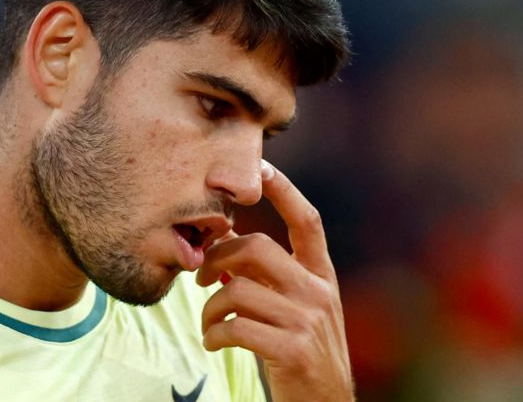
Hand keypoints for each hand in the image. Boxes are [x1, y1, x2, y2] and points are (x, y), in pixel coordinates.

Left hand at [197, 160, 353, 401]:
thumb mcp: (297, 310)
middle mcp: (319, 293)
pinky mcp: (293, 350)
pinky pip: (236, 327)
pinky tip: (214, 344)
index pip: (308, 222)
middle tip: (200, 275)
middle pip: (257, 248)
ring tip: (208, 324)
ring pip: (238, 289)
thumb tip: (226, 244)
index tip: (261, 167)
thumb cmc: (302, 355)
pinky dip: (214, 334)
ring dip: (210, 307)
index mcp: (322, 278)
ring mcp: (308, 321)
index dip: (285, 191)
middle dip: (218, 256)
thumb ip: (270, 278)